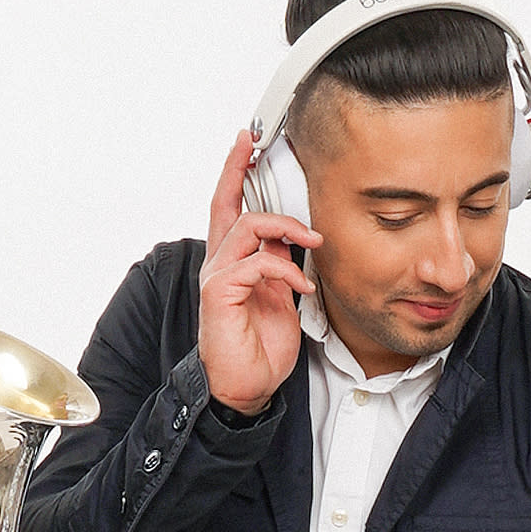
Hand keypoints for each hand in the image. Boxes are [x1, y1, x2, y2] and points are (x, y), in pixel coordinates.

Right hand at [198, 126, 318, 413]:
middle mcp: (220, 264)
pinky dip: (286, 268)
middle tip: (259, 147)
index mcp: (234, 263)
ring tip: (313, 240)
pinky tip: (302, 285)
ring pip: (247, 226)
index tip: (247, 143)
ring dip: (286, 226)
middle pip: (226, 203)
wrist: (246, 388)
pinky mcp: (220, 293)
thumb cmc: (260, 349)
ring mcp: (218, 277)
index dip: (235, 172)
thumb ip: (280, 265)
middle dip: (239, 168)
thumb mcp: (280, 298)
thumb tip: (293, 240)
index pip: (230, 208)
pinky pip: (257, 263)